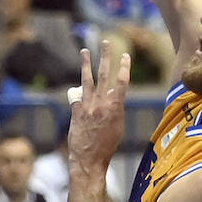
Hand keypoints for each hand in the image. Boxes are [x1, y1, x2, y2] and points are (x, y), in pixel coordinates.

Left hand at [68, 43, 130, 174]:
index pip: (121, 82)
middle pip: (104, 75)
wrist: (89, 159)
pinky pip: (77, 96)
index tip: (125, 55)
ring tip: (85, 50)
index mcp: (115, 107)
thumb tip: (111, 97)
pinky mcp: (76, 111)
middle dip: (105, 57)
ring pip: (87, 80)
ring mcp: (87, 106)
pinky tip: (77, 87)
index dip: (124, 67)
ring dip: (86, 64)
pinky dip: (78, 92)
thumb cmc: (107, 146)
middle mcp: (100, 103)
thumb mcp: (118, 127)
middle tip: (105, 42)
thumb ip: (115, 109)